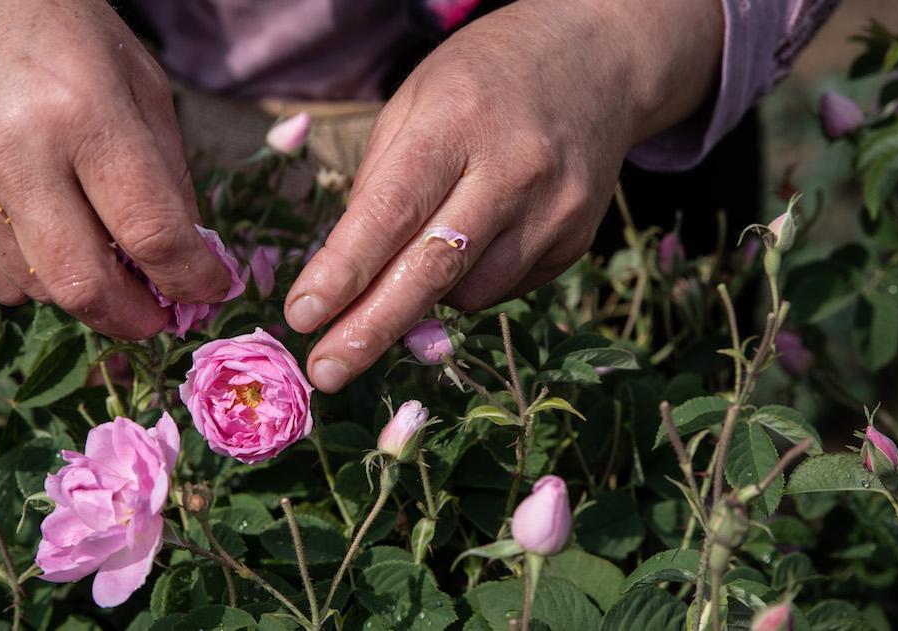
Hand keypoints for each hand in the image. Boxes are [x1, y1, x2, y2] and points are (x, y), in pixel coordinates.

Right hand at [0, 0, 233, 338]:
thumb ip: (168, 173)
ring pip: (38, 290)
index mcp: (85, 112)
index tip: (210, 290)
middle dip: (134, 318)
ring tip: (98, 254)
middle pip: (85, 286)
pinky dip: (31, 277)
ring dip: (82, 291)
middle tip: (156, 314)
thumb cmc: (56, 30)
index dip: (192, 279)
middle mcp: (16, 153)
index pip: (152, 232)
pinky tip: (44, 235)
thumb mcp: (138, 79)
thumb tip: (188, 259)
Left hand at [285, 0, 721, 390]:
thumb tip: (345, 277)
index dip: (344, 270)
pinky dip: (470, 283)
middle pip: (432, 268)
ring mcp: (554, 210)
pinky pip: (502, 290)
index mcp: (455, 122)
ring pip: (468, 293)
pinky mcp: (576, 241)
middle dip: (371, 327)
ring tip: (416, 256)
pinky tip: (474, 240)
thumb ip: (378, 184)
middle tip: (326, 371)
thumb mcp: (412, 104)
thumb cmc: (478, 83)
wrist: (595, 64)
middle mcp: (512, 169)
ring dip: (423, 298)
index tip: (302, 315)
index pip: (391, 210)